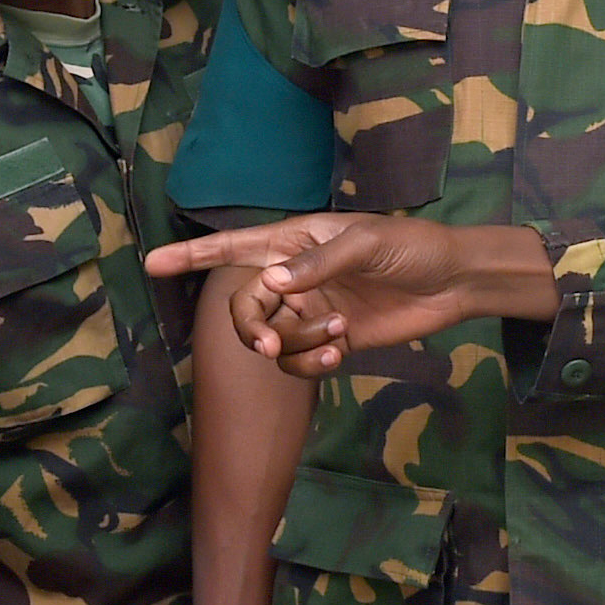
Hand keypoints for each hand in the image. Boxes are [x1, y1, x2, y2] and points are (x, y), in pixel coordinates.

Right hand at [144, 217, 557, 376]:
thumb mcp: (366, 243)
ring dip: (292, 345)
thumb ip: (318, 262)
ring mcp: (312, 310)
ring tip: (333, 337)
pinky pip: (299, 359)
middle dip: (249, 326)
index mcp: (295, 241)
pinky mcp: (331, 340)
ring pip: (271, 338)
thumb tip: (273, 283)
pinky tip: (336, 355)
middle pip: (245, 305)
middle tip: (266, 344)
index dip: (192, 255)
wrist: (452, 282)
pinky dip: (308, 363)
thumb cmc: (410, 246)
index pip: (234, 247)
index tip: (152, 264)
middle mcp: (296, 276)